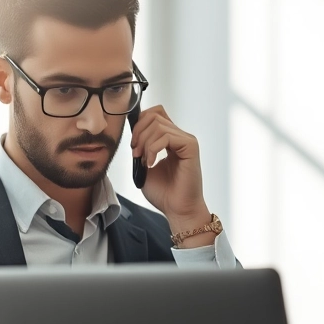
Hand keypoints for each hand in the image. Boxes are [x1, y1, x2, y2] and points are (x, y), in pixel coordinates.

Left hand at [128, 106, 210, 238]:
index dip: (139, 123)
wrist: (177, 209)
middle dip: (138, 133)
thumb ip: (140, 148)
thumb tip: (133, 134)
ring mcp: (186, 140)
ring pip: (158, 125)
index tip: (133, 145)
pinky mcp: (190, 147)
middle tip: (136, 154)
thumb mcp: (143, 166)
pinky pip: (166, 136)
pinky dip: (153, 149)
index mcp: (169, 139)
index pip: (154, 114)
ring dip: (145, 143)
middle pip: (154, 115)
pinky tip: (151, 163)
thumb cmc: (163, 192)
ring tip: (144, 161)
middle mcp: (179, 136)